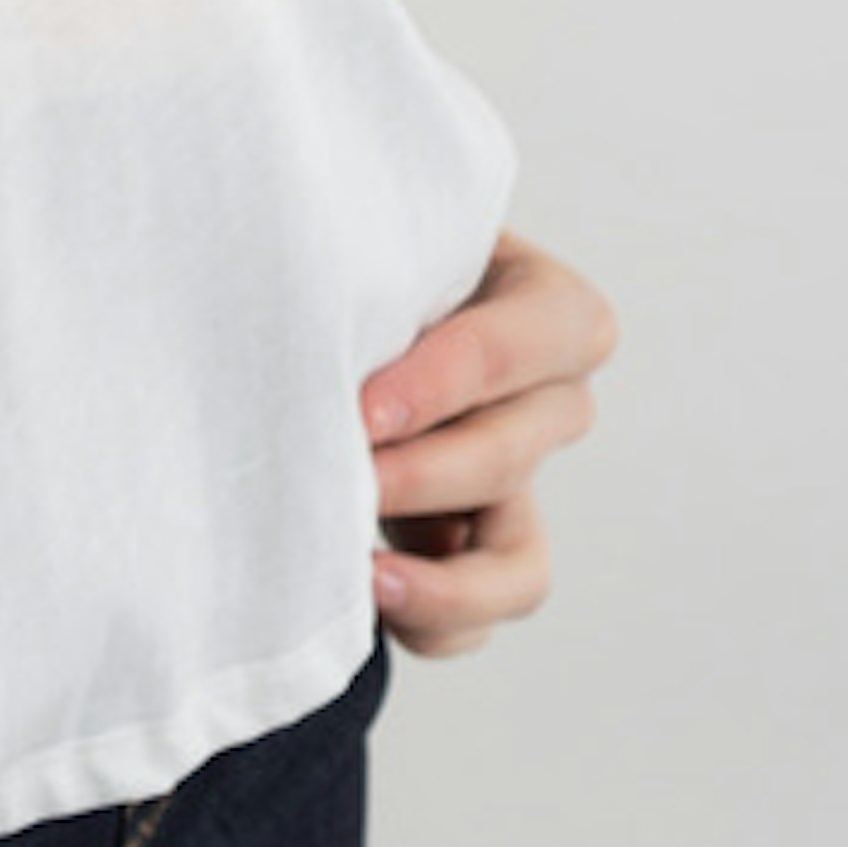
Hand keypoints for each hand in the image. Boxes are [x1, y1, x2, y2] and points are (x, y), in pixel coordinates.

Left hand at [361, 224, 617, 658]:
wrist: (330, 293)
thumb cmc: (365, 241)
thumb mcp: (384, 223)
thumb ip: (373, 246)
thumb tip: (300, 286)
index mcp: (547, 306)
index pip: (534, 339)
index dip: (449, 381)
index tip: (361, 406)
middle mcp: (548, 401)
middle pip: (517, 452)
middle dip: (426, 472)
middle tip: (343, 471)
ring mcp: (515, 487)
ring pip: (520, 563)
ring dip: (444, 579)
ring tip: (361, 576)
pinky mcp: (476, 552)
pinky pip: (478, 617)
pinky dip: (429, 623)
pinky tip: (359, 601)